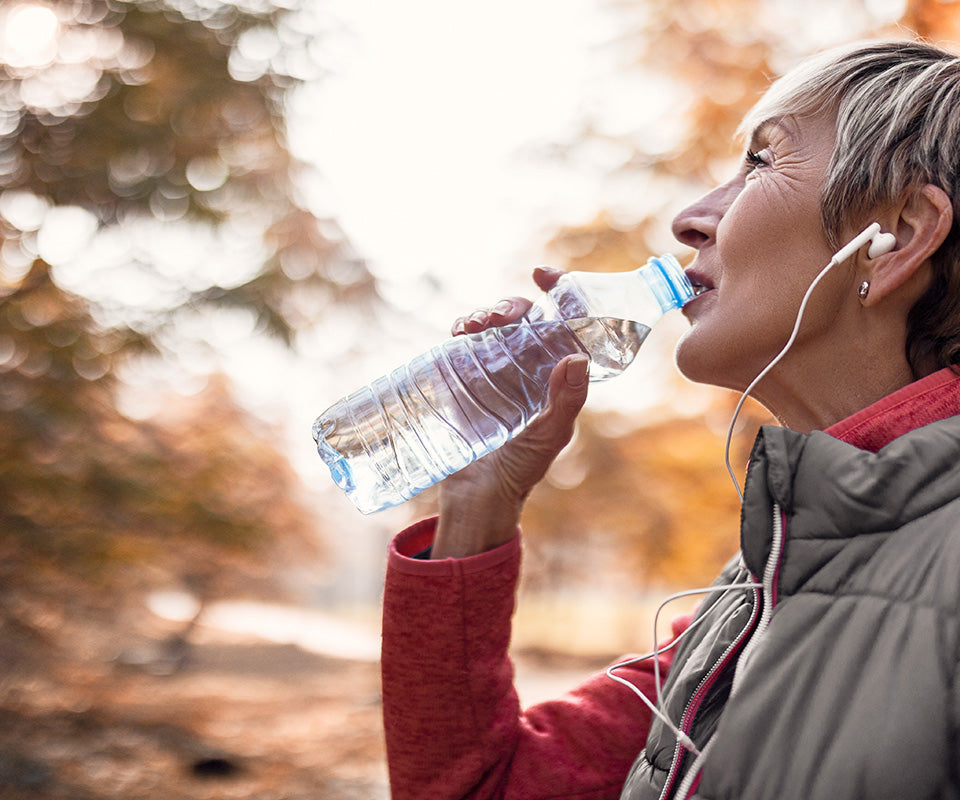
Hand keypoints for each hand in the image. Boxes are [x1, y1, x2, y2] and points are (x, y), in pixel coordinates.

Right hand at [432, 267, 589, 558]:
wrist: (476, 497)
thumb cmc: (520, 471)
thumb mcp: (548, 437)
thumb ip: (565, 403)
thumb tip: (577, 358)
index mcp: (553, 375)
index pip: (561, 326)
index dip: (558, 294)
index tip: (546, 276)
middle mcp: (525, 367)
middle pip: (522, 320)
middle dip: (513, 304)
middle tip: (506, 314)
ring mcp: (493, 371)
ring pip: (492, 326)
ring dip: (486, 312)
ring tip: (480, 323)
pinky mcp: (463, 379)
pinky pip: (464, 343)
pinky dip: (463, 328)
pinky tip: (461, 330)